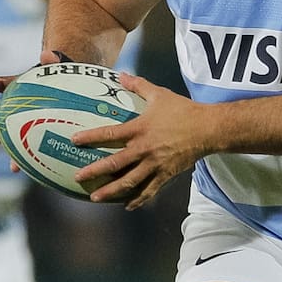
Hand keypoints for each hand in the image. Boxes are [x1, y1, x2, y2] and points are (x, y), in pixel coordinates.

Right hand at [0, 50, 64, 163]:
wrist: (69, 95)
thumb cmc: (63, 80)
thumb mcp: (61, 69)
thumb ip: (53, 61)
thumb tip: (47, 55)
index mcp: (18, 86)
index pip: (3, 83)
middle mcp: (14, 104)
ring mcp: (19, 121)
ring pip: (3, 129)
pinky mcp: (28, 137)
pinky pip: (20, 149)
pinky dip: (17, 158)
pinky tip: (16, 168)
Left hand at [72, 72, 210, 210]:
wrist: (207, 129)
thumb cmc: (182, 110)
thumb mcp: (159, 94)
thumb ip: (138, 85)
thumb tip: (121, 75)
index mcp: (139, 129)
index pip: (109, 134)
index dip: (90, 137)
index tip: (74, 140)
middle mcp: (144, 149)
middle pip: (114, 163)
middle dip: (94, 171)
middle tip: (78, 177)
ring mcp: (155, 164)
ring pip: (129, 182)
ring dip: (111, 191)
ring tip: (96, 198)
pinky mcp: (165, 174)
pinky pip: (149, 190)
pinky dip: (138, 199)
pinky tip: (128, 206)